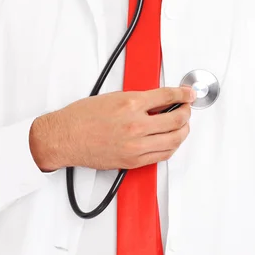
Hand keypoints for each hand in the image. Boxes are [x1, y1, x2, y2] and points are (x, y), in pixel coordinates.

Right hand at [30, 86, 195, 171]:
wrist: (65, 137)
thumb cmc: (82, 117)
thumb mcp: (113, 97)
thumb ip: (139, 100)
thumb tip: (160, 101)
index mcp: (130, 104)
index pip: (168, 96)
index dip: (183, 94)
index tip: (189, 94)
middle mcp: (135, 125)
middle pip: (176, 119)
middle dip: (186, 113)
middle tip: (186, 109)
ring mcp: (136, 145)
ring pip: (174, 139)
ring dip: (182, 131)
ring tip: (181, 126)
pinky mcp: (133, 160)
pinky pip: (162, 155)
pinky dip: (171, 146)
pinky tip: (170, 140)